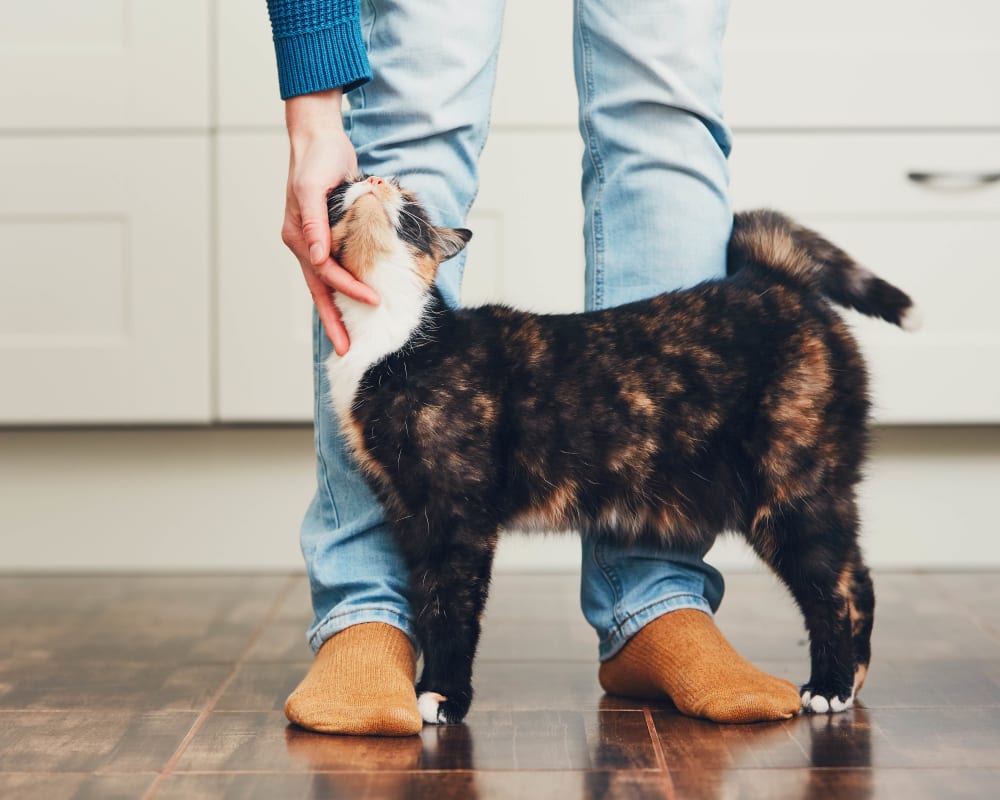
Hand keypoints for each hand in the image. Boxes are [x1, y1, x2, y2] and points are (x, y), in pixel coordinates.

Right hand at [282, 89, 378, 355]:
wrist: (320, 139)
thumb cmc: (317, 159)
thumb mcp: (313, 186)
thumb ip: (315, 222)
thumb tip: (317, 257)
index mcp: (299, 236)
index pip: (326, 273)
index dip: (349, 289)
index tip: (373, 301)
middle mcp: (305, 243)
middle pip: (320, 290)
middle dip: (333, 322)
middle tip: (345, 351)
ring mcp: (315, 242)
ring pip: (326, 285)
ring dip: (337, 311)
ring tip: (346, 338)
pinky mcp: (328, 236)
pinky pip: (335, 270)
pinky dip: (343, 289)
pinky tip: (351, 304)